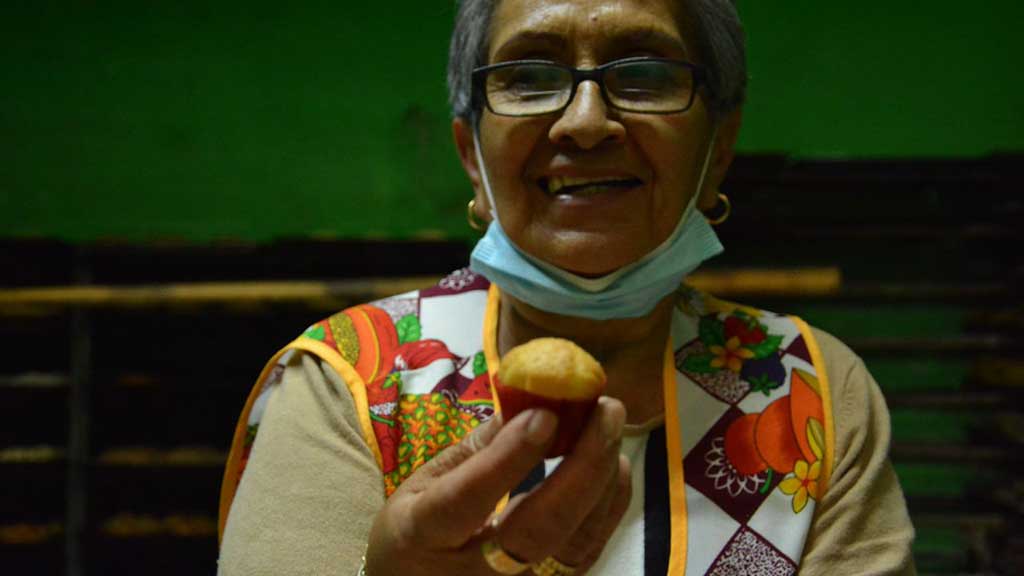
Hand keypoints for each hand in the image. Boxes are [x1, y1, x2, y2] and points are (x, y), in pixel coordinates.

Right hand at [365, 397, 630, 575]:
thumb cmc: (416, 530)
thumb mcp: (423, 483)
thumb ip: (476, 448)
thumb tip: (529, 401)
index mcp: (421, 535)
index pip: (465, 502)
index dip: (507, 460)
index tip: (545, 415)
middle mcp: (472, 574)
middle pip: (536, 532)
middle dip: (581, 467)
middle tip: (606, 410)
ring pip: (573, 548)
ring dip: (603, 481)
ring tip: (610, 426)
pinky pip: (587, 552)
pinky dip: (608, 503)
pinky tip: (614, 463)